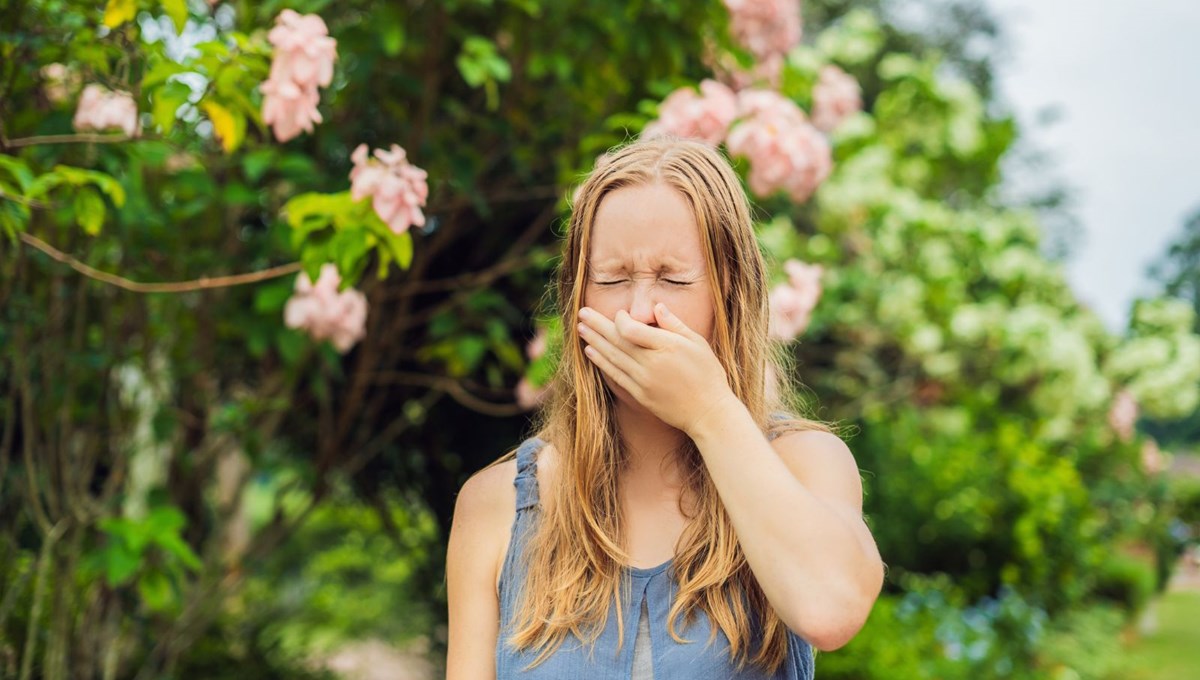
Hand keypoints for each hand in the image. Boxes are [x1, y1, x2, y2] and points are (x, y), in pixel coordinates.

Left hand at [576, 303, 736, 435]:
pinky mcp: (640, 395)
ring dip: (594, 342)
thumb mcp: (697, 343)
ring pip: (612, 357)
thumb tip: (656, 306)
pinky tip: (591, 352)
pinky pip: (615, 375)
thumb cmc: (707, 374)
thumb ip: (674, 324)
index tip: (619, 313)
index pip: (631, 329)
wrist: (708, 412)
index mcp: (666, 347)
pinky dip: (601, 362)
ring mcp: (643, 381)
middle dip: (597, 325)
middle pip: (617, 341)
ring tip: (581, 329)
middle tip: (582, 313)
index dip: (620, 319)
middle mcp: (651, 364)